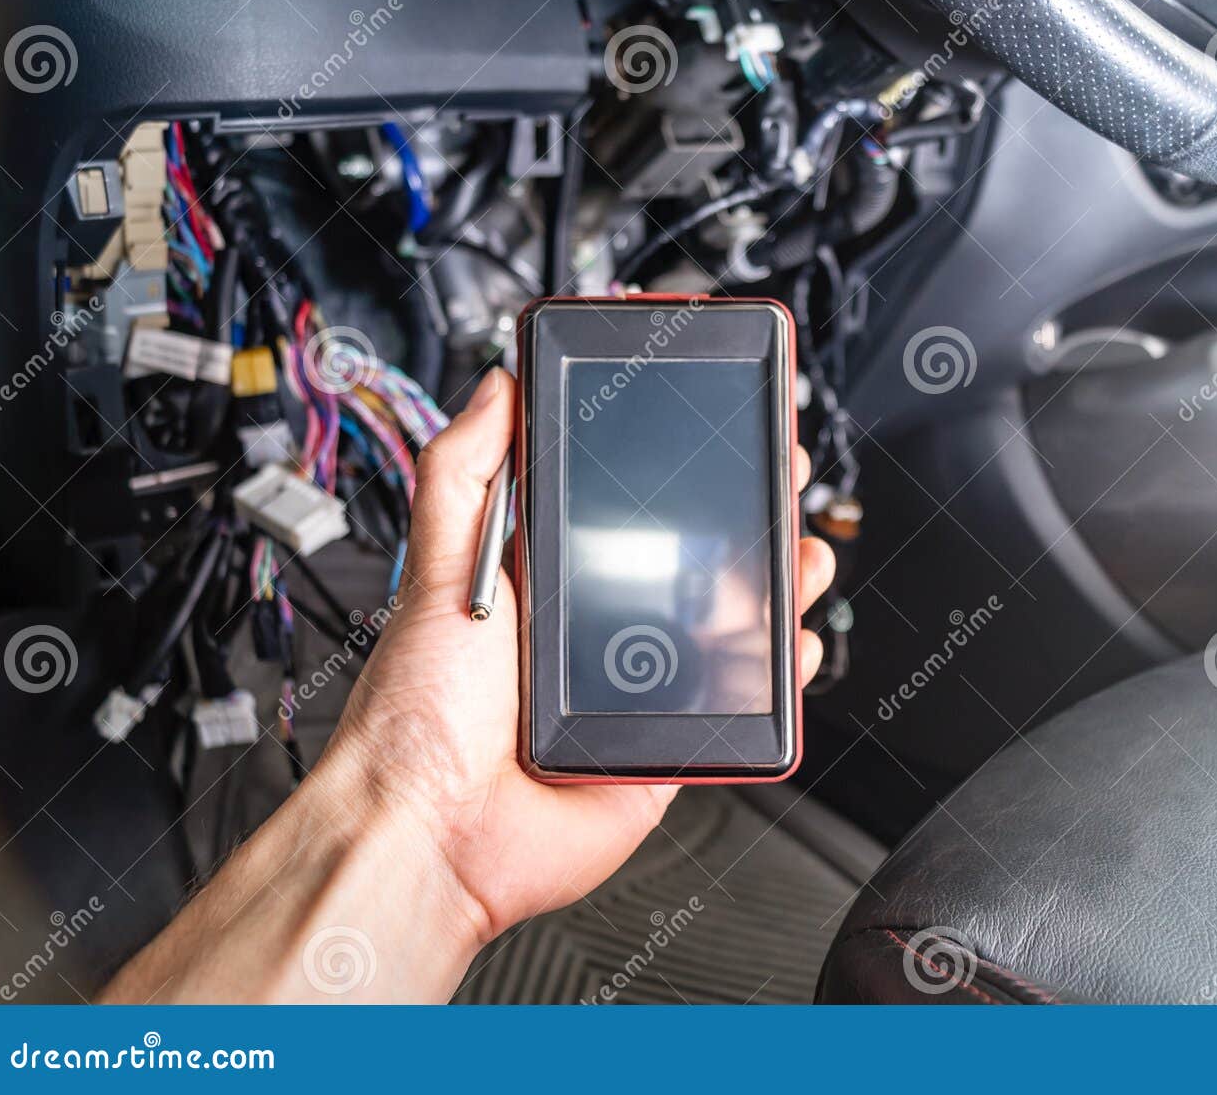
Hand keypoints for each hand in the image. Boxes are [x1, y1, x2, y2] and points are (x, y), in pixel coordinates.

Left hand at [326, 368, 834, 941]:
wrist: (433, 831)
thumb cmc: (417, 712)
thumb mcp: (435, 566)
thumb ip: (464, 472)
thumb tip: (495, 386)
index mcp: (546, 578)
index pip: (624, 498)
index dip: (675, 458)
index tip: (714, 417)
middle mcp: (597, 626)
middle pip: (695, 556)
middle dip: (748, 512)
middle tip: (777, 475)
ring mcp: (639, 686)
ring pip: (731, 623)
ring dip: (779, 582)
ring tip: (799, 551)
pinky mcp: (667, 744)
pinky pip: (741, 704)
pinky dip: (779, 671)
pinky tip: (791, 639)